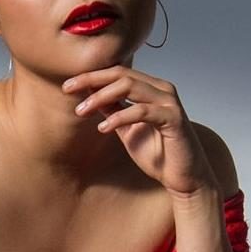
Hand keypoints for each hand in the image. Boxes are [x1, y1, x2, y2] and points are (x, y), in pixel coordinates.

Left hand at [63, 65, 218, 198]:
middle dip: (92, 80)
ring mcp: (169, 102)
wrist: (183, 178)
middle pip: (122, 74)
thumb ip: (113, 110)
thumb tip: (90, 96)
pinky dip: (120, 117)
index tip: (68, 85)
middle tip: (68, 90)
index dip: (92, 76)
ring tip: (82, 110)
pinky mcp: (173, 119)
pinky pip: (142, 111)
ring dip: (101, 97)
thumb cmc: (158, 154)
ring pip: (130, 86)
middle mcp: (162, 90)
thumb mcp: (127, 129)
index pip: (118, 73)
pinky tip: (103, 127)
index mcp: (152, 88)